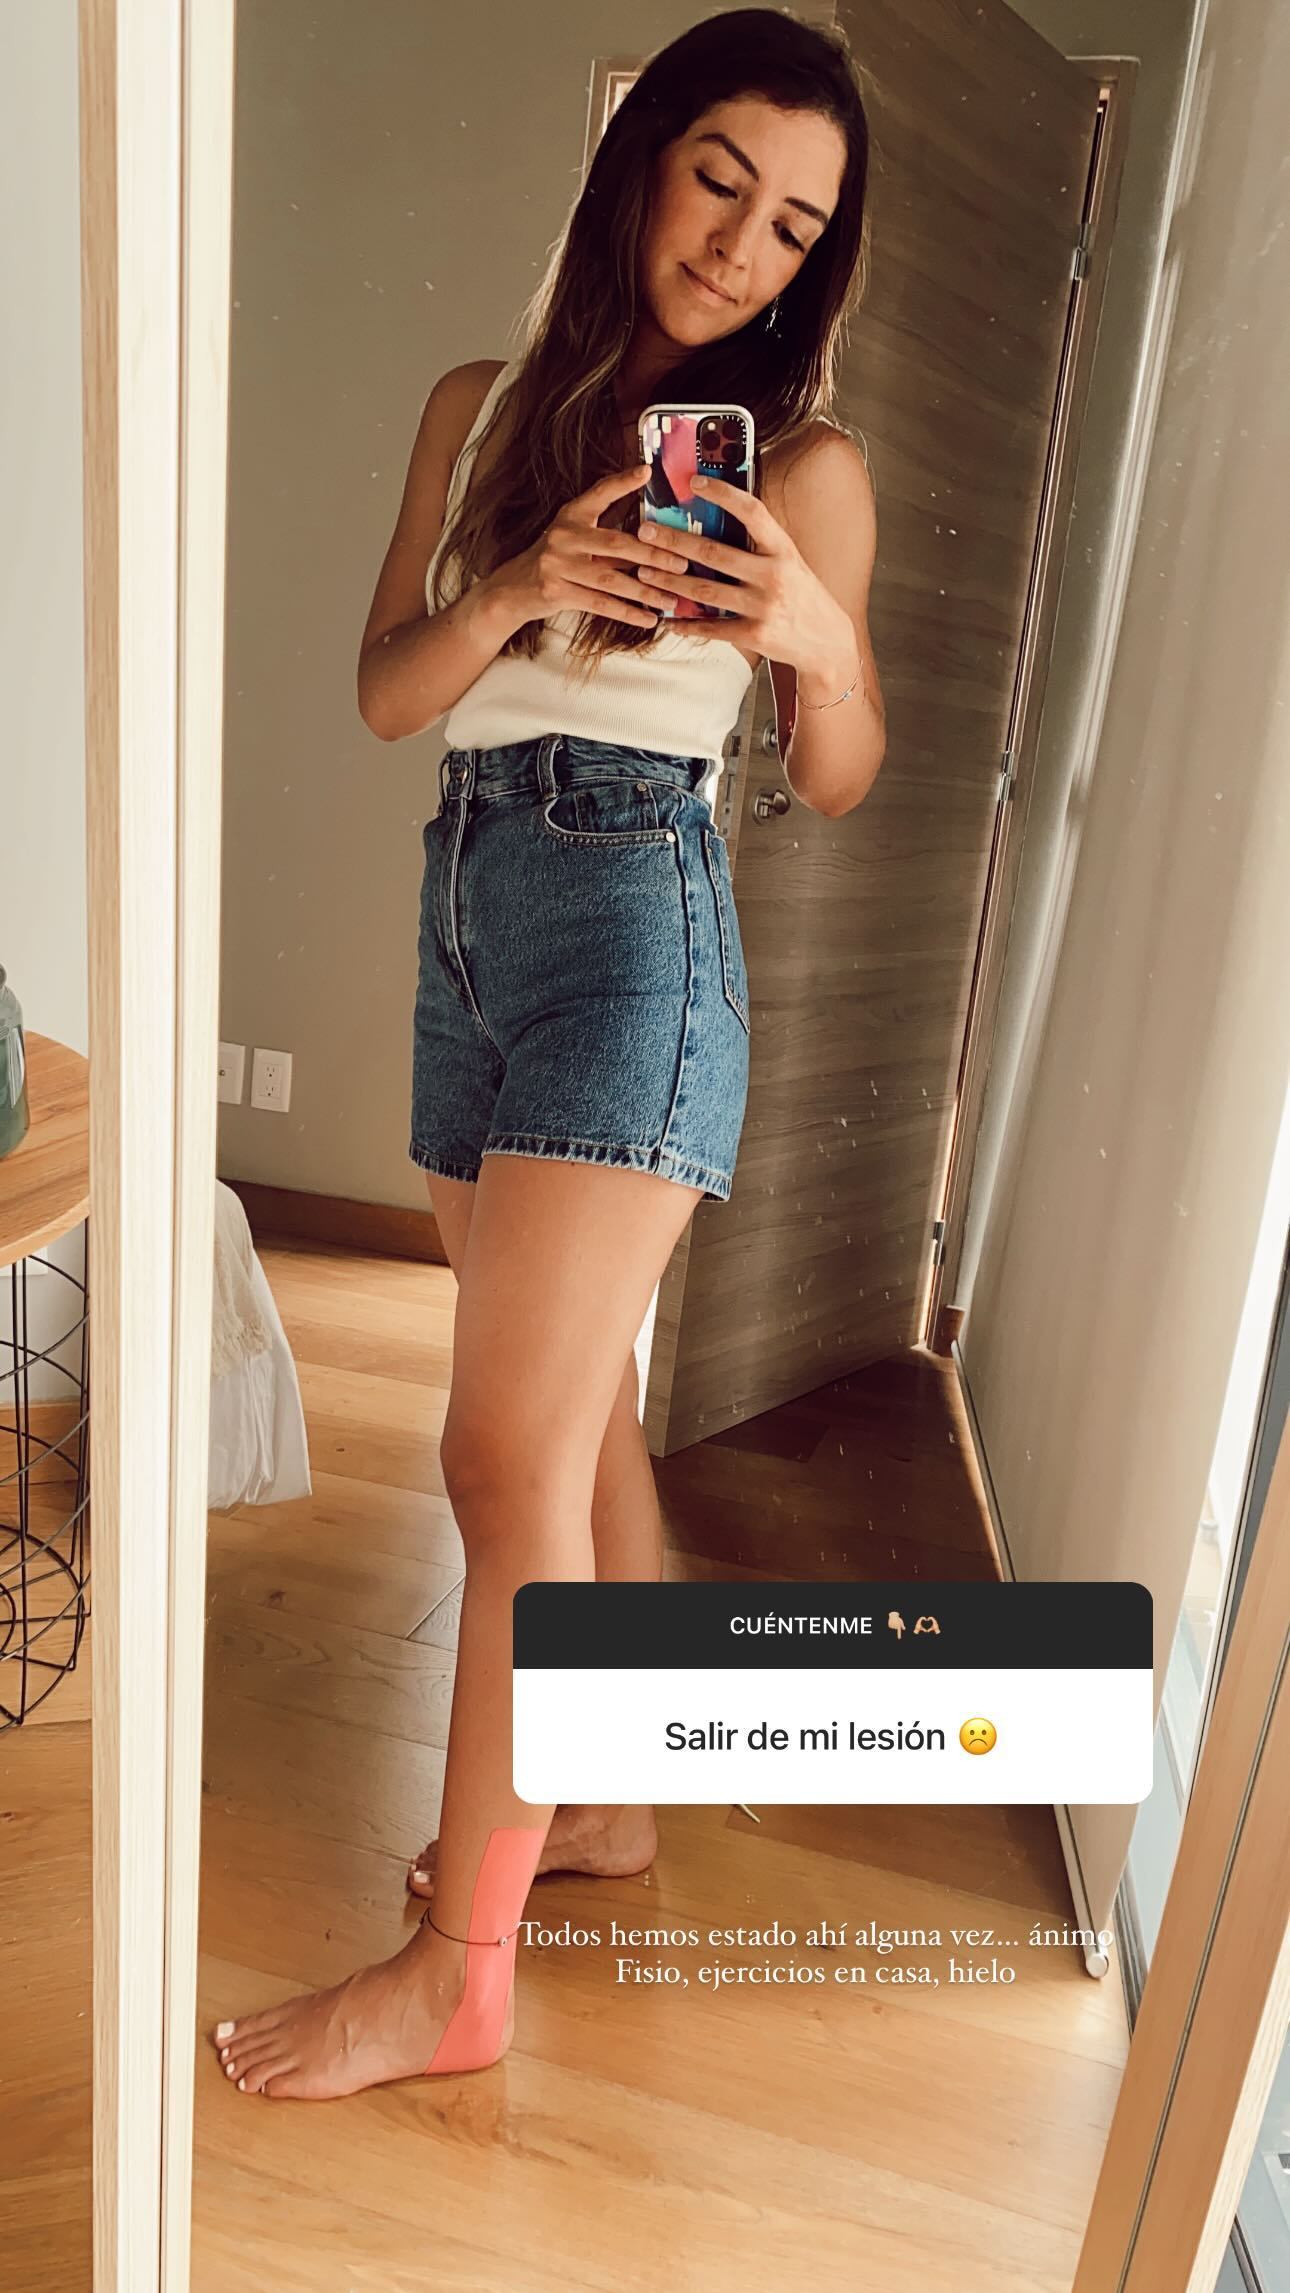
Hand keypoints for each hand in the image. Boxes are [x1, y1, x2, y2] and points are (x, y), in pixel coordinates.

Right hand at [495, 464, 689, 632]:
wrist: (513, 589)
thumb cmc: (556, 563)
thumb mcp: (576, 541)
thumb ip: (608, 537)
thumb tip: (655, 543)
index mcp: (571, 516)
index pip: (599, 493)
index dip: (622, 482)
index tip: (646, 472)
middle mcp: (564, 536)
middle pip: (616, 544)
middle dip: (653, 556)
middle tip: (682, 564)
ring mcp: (558, 564)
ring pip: (611, 579)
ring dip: (645, 592)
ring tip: (671, 600)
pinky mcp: (556, 591)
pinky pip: (599, 604)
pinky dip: (627, 613)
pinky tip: (648, 620)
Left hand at [636, 474, 859, 682]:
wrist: (827, 642)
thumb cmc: (802, 595)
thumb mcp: (789, 561)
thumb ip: (759, 543)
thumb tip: (719, 516)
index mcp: (783, 549)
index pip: (752, 512)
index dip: (722, 494)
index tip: (693, 482)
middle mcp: (774, 575)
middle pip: (713, 554)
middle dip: (673, 542)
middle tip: (644, 531)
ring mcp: (764, 607)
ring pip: (704, 591)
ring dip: (669, 582)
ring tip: (643, 572)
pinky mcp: (755, 636)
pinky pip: (712, 629)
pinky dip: (686, 624)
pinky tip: (667, 619)